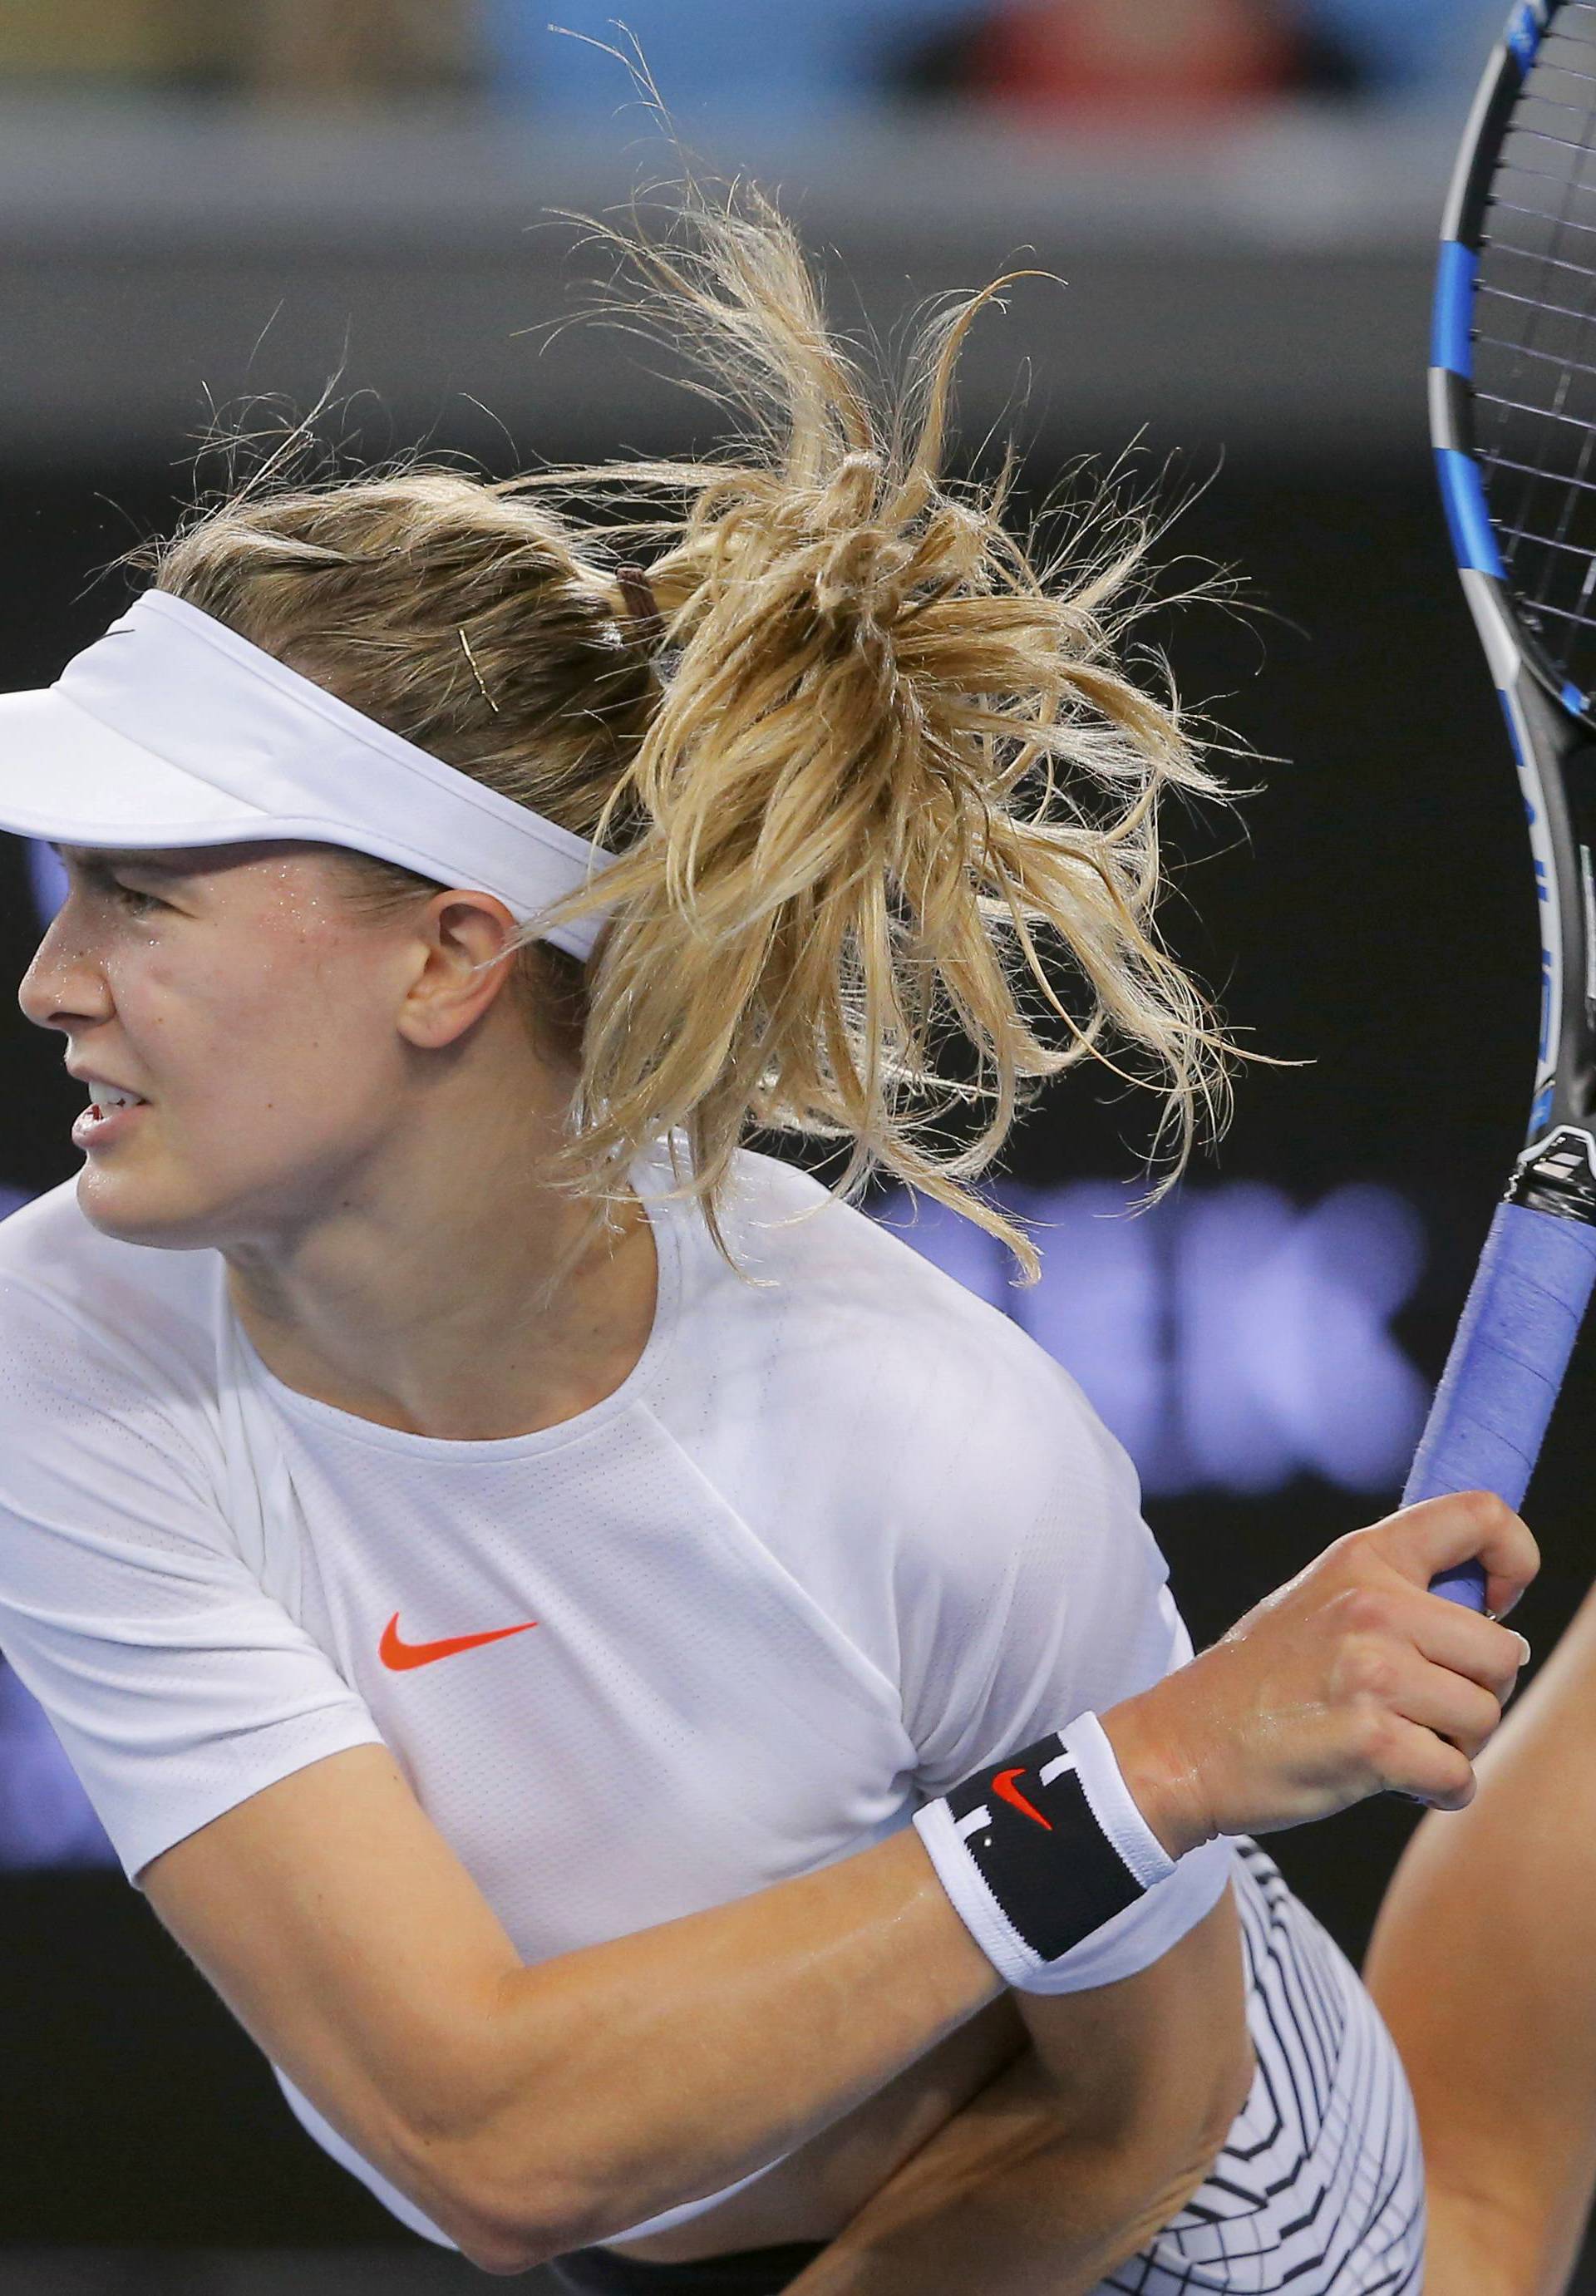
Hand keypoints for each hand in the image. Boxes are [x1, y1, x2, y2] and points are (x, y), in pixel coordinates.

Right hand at [1100, 1492, 1538, 1859]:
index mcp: (1364, 1558)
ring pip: (1485, 1718)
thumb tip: (1494, 1618)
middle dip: (1478, 1694)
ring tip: (1402, 1743)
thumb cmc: (1261, 1681)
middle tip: (1427, 1711)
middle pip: (1503, 1653)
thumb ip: (1394, 1592)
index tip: (1497, 1606)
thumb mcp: (1319, 1600)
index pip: (1481, 1515)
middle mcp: (1373, 1605)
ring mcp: (1373, 1671)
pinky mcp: (1372, 1740)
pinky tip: (1399, 1781)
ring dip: (1457, 1747)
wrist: (1184, 1744)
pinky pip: (1458, 1776)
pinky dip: (1441, 1791)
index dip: (1516, 1559)